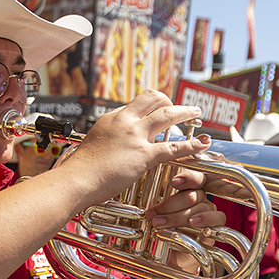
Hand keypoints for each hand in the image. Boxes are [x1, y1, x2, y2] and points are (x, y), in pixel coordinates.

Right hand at [62, 91, 209, 206]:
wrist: (76, 180)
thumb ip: (106, 141)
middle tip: (180, 107)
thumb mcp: (93, 145)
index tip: (158, 110)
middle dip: (169, 100)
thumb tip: (110, 148)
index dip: (150, 107)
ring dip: (185, 112)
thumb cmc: (80, 170)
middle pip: (153, 98)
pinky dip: (192, 145)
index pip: (136, 105)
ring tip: (195, 113)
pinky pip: (174, 147)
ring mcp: (135, 136)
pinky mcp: (144, 155)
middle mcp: (125, 122)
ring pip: (167, 115)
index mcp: (112, 119)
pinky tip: (202, 144)